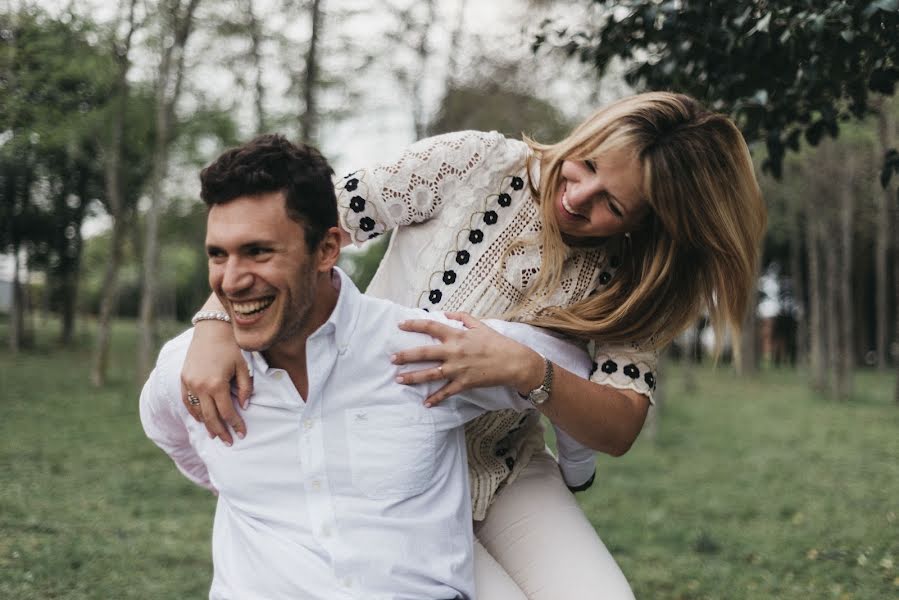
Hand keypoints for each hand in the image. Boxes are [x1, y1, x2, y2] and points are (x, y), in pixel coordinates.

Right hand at [180, 320, 252, 445]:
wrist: (211, 328)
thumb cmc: (231, 346)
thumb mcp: (243, 366)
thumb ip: (245, 388)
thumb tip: (244, 406)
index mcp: (216, 384)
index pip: (227, 412)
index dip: (235, 425)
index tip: (242, 434)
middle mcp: (200, 387)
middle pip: (211, 417)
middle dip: (221, 432)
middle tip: (229, 442)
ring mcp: (189, 383)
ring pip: (197, 412)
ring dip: (207, 425)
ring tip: (216, 435)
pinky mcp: (183, 379)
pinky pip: (187, 402)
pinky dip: (194, 412)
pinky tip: (201, 420)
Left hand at [391, 312, 543, 406]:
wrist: (514, 362)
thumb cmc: (497, 343)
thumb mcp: (480, 325)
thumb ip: (462, 318)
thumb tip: (446, 314)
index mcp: (457, 336)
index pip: (431, 327)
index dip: (414, 325)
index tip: (400, 325)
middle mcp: (454, 352)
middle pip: (424, 353)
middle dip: (406, 356)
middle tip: (392, 359)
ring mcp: (458, 369)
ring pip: (431, 374)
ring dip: (413, 377)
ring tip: (399, 379)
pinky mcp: (464, 383)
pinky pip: (446, 392)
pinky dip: (436, 398)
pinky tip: (425, 403)